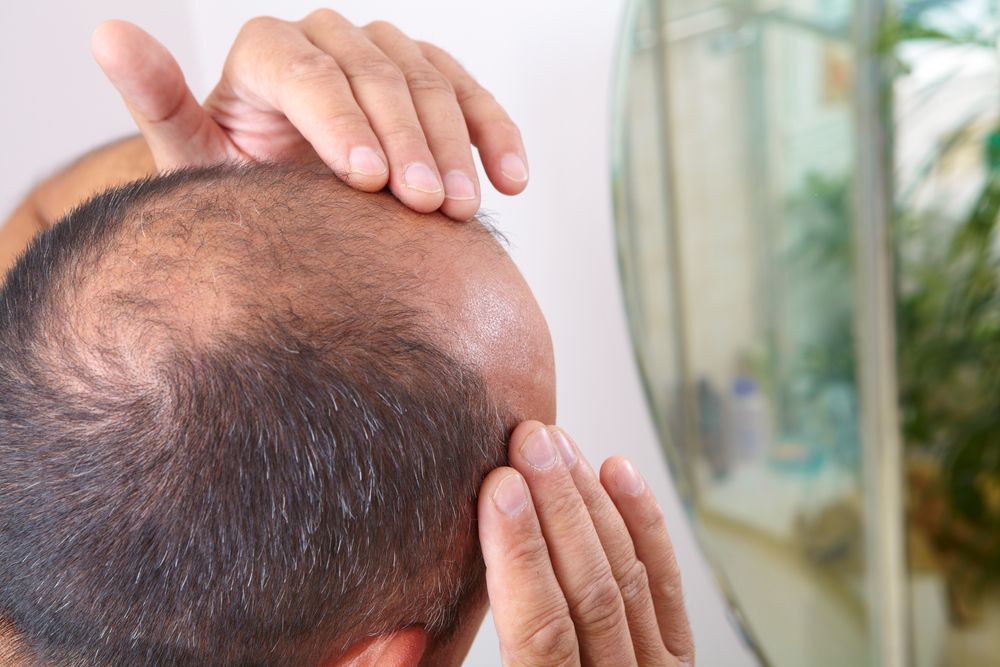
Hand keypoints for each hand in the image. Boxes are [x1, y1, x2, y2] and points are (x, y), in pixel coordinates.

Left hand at [90, 10, 528, 219]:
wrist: (293, 207)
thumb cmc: (240, 189)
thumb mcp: (192, 157)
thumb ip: (160, 101)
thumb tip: (102, 33)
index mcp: (266, 52)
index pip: (305, 70)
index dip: (339, 121)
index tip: (366, 181)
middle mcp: (327, 40)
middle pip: (377, 74)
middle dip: (407, 143)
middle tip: (425, 206)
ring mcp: (386, 56)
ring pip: (431, 82)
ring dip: (456, 146)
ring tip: (463, 209)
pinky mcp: (432, 81)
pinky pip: (474, 97)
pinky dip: (497, 135)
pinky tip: (514, 178)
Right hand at [479, 422, 694, 665]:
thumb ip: (466, 658)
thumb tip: (395, 624)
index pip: (539, 630)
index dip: (520, 554)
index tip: (500, 488)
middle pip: (590, 589)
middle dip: (557, 507)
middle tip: (529, 444)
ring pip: (626, 575)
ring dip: (588, 502)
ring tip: (557, 445)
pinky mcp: (677, 654)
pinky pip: (665, 582)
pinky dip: (644, 523)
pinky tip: (618, 473)